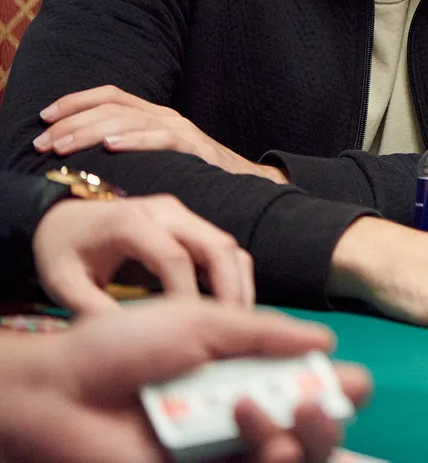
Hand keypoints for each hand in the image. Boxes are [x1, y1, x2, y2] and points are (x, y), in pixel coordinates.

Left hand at [0, 298, 371, 462]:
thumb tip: (327, 344)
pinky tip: (265, 437)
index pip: (306, 388)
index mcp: (242, 374)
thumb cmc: (123, 345)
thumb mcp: (202, 321)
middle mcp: (237, 416)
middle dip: (328, 419)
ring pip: (291, 458)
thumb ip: (266, 333)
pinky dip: (271, 458)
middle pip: (310, 431)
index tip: (354, 382)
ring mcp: (218, 452)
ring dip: (304, 438)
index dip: (337, 390)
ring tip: (282, 415)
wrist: (61, 388)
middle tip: (320, 401)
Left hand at [32, 194, 253, 312]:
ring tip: (238, 323)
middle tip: (236, 330)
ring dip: (238, 283)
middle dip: (231, 289)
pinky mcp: (190, 224)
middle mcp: (165, 211)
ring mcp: (182, 215)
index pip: (174, 258)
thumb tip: (129, 341)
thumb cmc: (63, 251)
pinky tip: (228, 308)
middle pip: (217, 246)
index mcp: (130, 223)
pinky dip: (232, 277)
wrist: (63, 218)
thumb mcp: (63, 283)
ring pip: (228, 246)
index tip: (189, 332)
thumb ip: (93, 309)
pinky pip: (221, 249)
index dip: (187, 297)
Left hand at [33, 86, 286, 183]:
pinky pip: (162, 138)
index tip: (43, 117)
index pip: (110, 94)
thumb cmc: (194, 176)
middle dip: (70, 123)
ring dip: (89, 131)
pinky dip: (134, 139)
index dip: (74, 101)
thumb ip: (130, 150)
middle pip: (111, 107)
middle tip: (41, 143)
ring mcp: (181, 130)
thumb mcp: (157, 158)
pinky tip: (111, 145)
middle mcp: (165, 116)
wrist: (247, 185)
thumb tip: (82, 157)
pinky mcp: (195, 148)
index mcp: (154, 114)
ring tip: (62, 146)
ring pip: (128, 119)